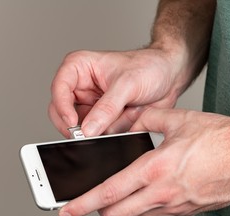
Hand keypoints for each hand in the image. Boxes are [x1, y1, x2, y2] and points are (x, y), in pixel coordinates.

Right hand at [49, 47, 191, 136]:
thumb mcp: (128, 84)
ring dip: (100, 130)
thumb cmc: (149, 67)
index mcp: (79, 68)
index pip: (59, 88)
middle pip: (62, 112)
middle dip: (78, 126)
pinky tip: (125, 124)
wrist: (170, 76)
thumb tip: (88, 129)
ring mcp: (91, 106)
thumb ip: (107, 108)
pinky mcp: (102, 120)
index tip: (74, 123)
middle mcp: (81, 88)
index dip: (62, 107)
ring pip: (80, 128)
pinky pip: (98, 135)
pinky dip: (110, 135)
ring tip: (122, 118)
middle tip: (90, 134)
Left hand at [59, 108, 229, 215]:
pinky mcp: (187, 211)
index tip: (65, 209)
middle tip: (92, 200)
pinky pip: (155, 214)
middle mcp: (161, 193)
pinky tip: (149, 191)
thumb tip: (132, 122)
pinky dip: (144, 207)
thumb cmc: (219, 138)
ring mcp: (175, 206)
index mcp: (154, 169)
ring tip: (121, 193)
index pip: (108, 193)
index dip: (82, 203)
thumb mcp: (178, 120)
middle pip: (116, 214)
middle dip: (98, 210)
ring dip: (122, 209)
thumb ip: (147, 120)